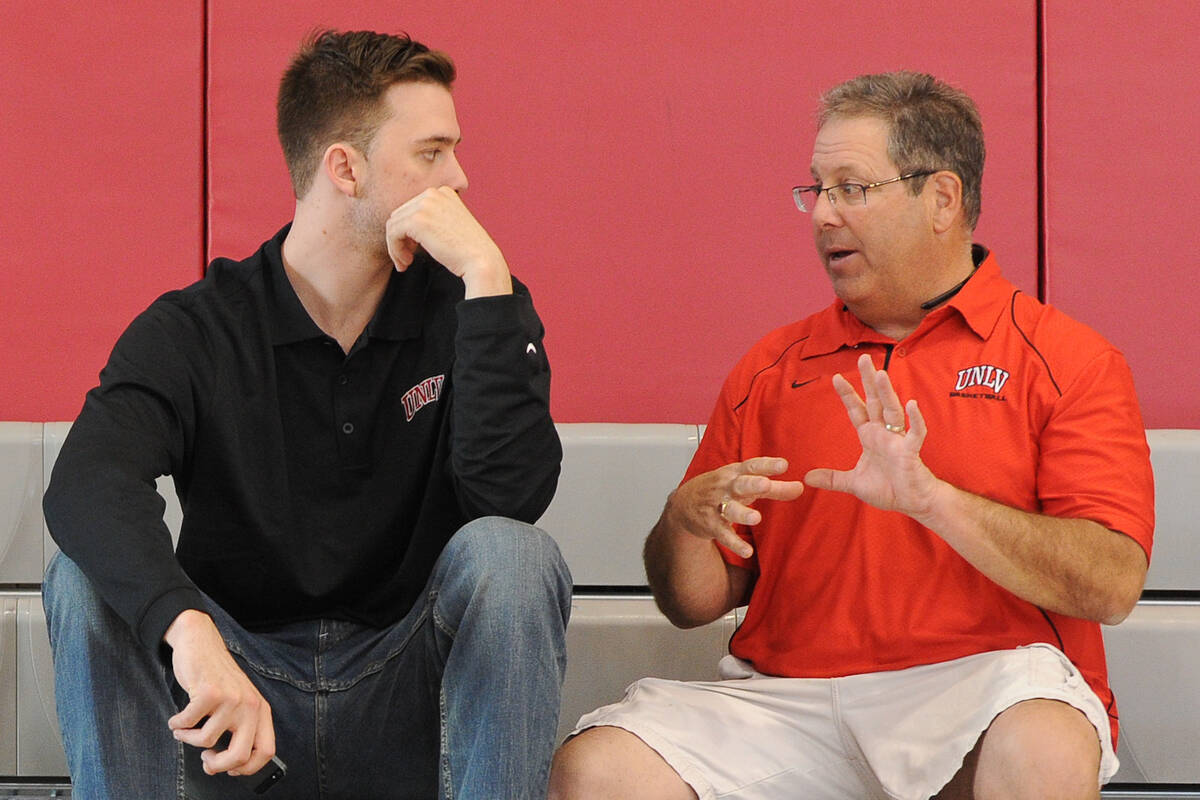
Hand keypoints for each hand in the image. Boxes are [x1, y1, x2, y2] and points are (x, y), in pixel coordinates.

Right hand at [164, 610, 275, 776]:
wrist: (201, 643)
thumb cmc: (216, 679)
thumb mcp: (237, 704)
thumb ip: (237, 731)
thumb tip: (222, 768)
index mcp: (261, 710)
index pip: (266, 751)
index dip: (247, 768)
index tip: (228, 769)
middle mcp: (251, 705)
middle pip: (239, 756)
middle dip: (217, 766)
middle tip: (205, 761)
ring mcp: (232, 699)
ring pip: (206, 741)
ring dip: (188, 738)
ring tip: (184, 728)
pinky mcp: (210, 693)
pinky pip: (188, 725)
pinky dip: (177, 725)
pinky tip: (177, 718)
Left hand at [385, 186, 511, 296]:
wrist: (481, 261)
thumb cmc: (468, 251)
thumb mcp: (449, 226)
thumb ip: (431, 219)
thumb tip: (401, 227)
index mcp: (442, 192)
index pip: (411, 208)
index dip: (408, 231)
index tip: (414, 249)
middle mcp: (433, 193)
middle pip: (399, 215)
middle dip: (400, 238)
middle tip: (408, 258)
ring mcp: (425, 205)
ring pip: (393, 225)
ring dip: (395, 246)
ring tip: (406, 262)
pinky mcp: (417, 220)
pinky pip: (392, 234)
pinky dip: (394, 250)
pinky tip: (406, 262)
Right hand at [668, 457, 804, 557]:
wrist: (683, 504)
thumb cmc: (721, 490)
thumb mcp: (745, 484)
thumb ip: (774, 488)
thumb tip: (801, 488)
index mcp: (734, 474)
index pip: (751, 466)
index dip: (767, 465)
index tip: (783, 465)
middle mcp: (725, 488)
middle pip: (739, 484)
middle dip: (751, 484)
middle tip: (765, 484)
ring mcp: (716, 506)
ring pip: (729, 509)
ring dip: (742, 513)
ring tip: (755, 518)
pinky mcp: (711, 525)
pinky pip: (724, 535)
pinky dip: (735, 543)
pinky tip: (747, 551)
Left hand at [804, 353, 940, 516]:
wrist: (912, 502)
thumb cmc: (888, 489)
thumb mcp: (853, 483)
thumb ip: (832, 478)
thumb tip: (807, 478)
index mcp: (870, 437)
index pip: (856, 410)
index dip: (847, 394)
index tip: (835, 377)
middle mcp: (884, 433)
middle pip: (875, 402)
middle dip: (868, 381)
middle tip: (863, 358)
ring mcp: (898, 440)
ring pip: (893, 410)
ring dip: (887, 393)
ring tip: (881, 374)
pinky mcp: (912, 451)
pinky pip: (915, 433)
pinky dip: (915, 420)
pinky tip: (912, 404)